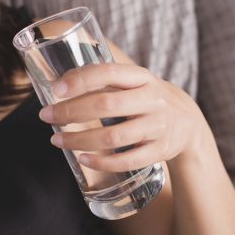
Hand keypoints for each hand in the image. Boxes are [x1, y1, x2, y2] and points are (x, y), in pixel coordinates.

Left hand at [38, 63, 210, 171]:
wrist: (188, 121)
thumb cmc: (145, 98)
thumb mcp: (131, 82)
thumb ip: (101, 80)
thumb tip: (57, 84)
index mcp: (141, 77)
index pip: (108, 73)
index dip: (80, 80)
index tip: (55, 89)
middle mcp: (152, 99)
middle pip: (106, 105)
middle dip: (71, 112)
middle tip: (46, 117)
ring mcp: (158, 126)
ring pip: (114, 136)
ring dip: (80, 140)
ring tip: (57, 140)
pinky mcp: (161, 150)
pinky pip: (128, 160)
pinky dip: (102, 161)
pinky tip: (82, 159)